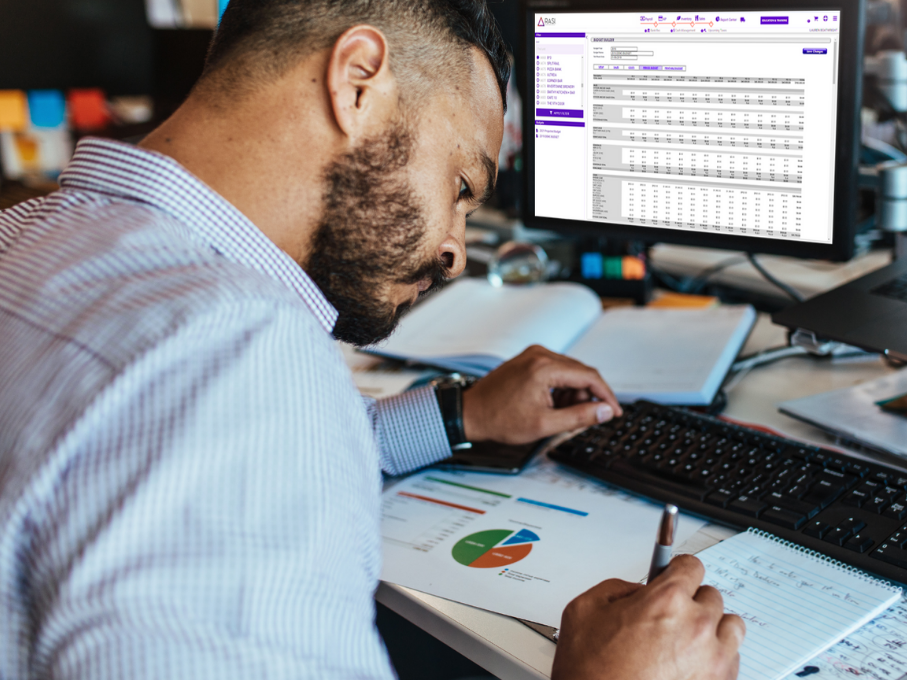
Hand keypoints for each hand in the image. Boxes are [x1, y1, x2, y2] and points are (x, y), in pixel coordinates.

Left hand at [461, 345, 621, 444]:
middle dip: (587, 397)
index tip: (614, 411)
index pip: (589, 376)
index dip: (606, 396)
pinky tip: (550, 405)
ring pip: (569, 372)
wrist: (470, 413)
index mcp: (545, 367)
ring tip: (558, 415)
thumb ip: (580, 417)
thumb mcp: (544, 424)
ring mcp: (533, 355)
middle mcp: (540, 354)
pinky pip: (556, 371)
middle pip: (581, 372)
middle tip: (583, 419)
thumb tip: (606, 411)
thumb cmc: (500, 419)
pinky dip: (560, 388)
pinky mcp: (528, 360)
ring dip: (572, 394)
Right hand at [552, 555, 743, 679]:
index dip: (678, 569)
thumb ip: (617, 589)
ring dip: (712, 628)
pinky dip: (716, 659)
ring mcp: (713, 661)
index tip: (674, 576)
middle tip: (670, 616)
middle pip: (712, 596)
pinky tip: (690, 665)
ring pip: (731, 627)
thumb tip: (639, 592)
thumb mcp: (584, 610)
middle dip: (691, 602)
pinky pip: (733, 661)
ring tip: (688, 640)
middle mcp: (696, 627)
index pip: (692, 566)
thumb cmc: (591, 672)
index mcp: (666, 601)